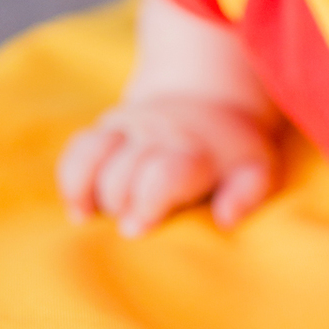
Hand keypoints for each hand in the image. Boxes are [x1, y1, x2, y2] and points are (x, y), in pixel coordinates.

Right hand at [57, 94, 278, 237]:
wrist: (211, 100)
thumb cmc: (233, 153)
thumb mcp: (256, 170)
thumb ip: (247, 194)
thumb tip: (225, 219)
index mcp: (196, 151)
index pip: (163, 174)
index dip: (146, 203)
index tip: (140, 228)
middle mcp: (159, 133)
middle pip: (120, 177)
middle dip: (123, 208)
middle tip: (138, 223)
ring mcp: (130, 126)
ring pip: (93, 161)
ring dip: (96, 196)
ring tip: (111, 214)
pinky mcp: (108, 127)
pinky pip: (77, 150)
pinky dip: (72, 182)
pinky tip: (82, 210)